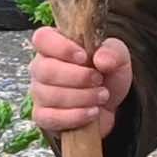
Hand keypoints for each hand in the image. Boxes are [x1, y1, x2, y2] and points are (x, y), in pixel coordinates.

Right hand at [24, 26, 131, 142]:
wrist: (108, 105)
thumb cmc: (105, 75)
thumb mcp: (118, 58)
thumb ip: (113, 53)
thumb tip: (101, 60)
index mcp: (54, 46)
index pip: (42, 38)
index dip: (61, 48)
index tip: (84, 57)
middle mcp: (41, 68)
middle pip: (45, 70)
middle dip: (77, 77)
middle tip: (98, 80)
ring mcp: (39, 93)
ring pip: (49, 95)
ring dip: (82, 97)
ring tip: (102, 96)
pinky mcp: (43, 116)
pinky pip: (50, 117)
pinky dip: (75, 116)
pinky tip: (92, 112)